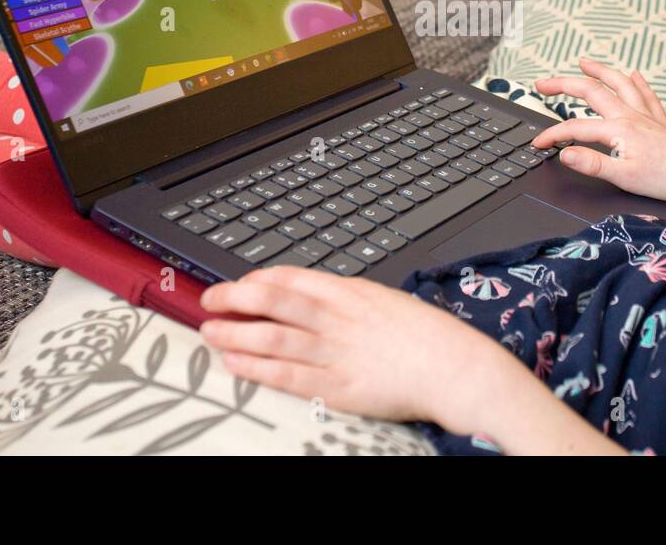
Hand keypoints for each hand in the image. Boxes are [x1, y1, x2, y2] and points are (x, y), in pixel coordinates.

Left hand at [199, 265, 516, 433]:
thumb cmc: (426, 336)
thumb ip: (348, 300)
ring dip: (236, 334)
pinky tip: (235, 364)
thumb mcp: (384, 300)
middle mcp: (339, 318)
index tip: (240, 284)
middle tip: (209, 300)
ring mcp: (337, 352)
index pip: (293, 277)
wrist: (456, 367)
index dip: (258, 279)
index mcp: (351, 292)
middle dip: (235, 298)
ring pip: (273, 338)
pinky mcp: (339, 387)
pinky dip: (257, 369)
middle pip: (275, 301)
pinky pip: (288, 376)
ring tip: (209, 332)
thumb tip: (314, 298)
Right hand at [530, 57, 665, 205]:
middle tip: (542, 84)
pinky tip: (634, 74)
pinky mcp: (660, 122)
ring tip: (584, 61)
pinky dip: (637, 82)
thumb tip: (565, 154)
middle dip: (564, 84)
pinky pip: (646, 95)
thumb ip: (592, 164)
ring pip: (619, 84)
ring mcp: (646, 116)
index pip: (575, 128)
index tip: (538, 143)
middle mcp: (631, 116)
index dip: (553, 135)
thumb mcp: (624, 177)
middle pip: (591, 92)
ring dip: (599, 71)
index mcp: (619, 129)